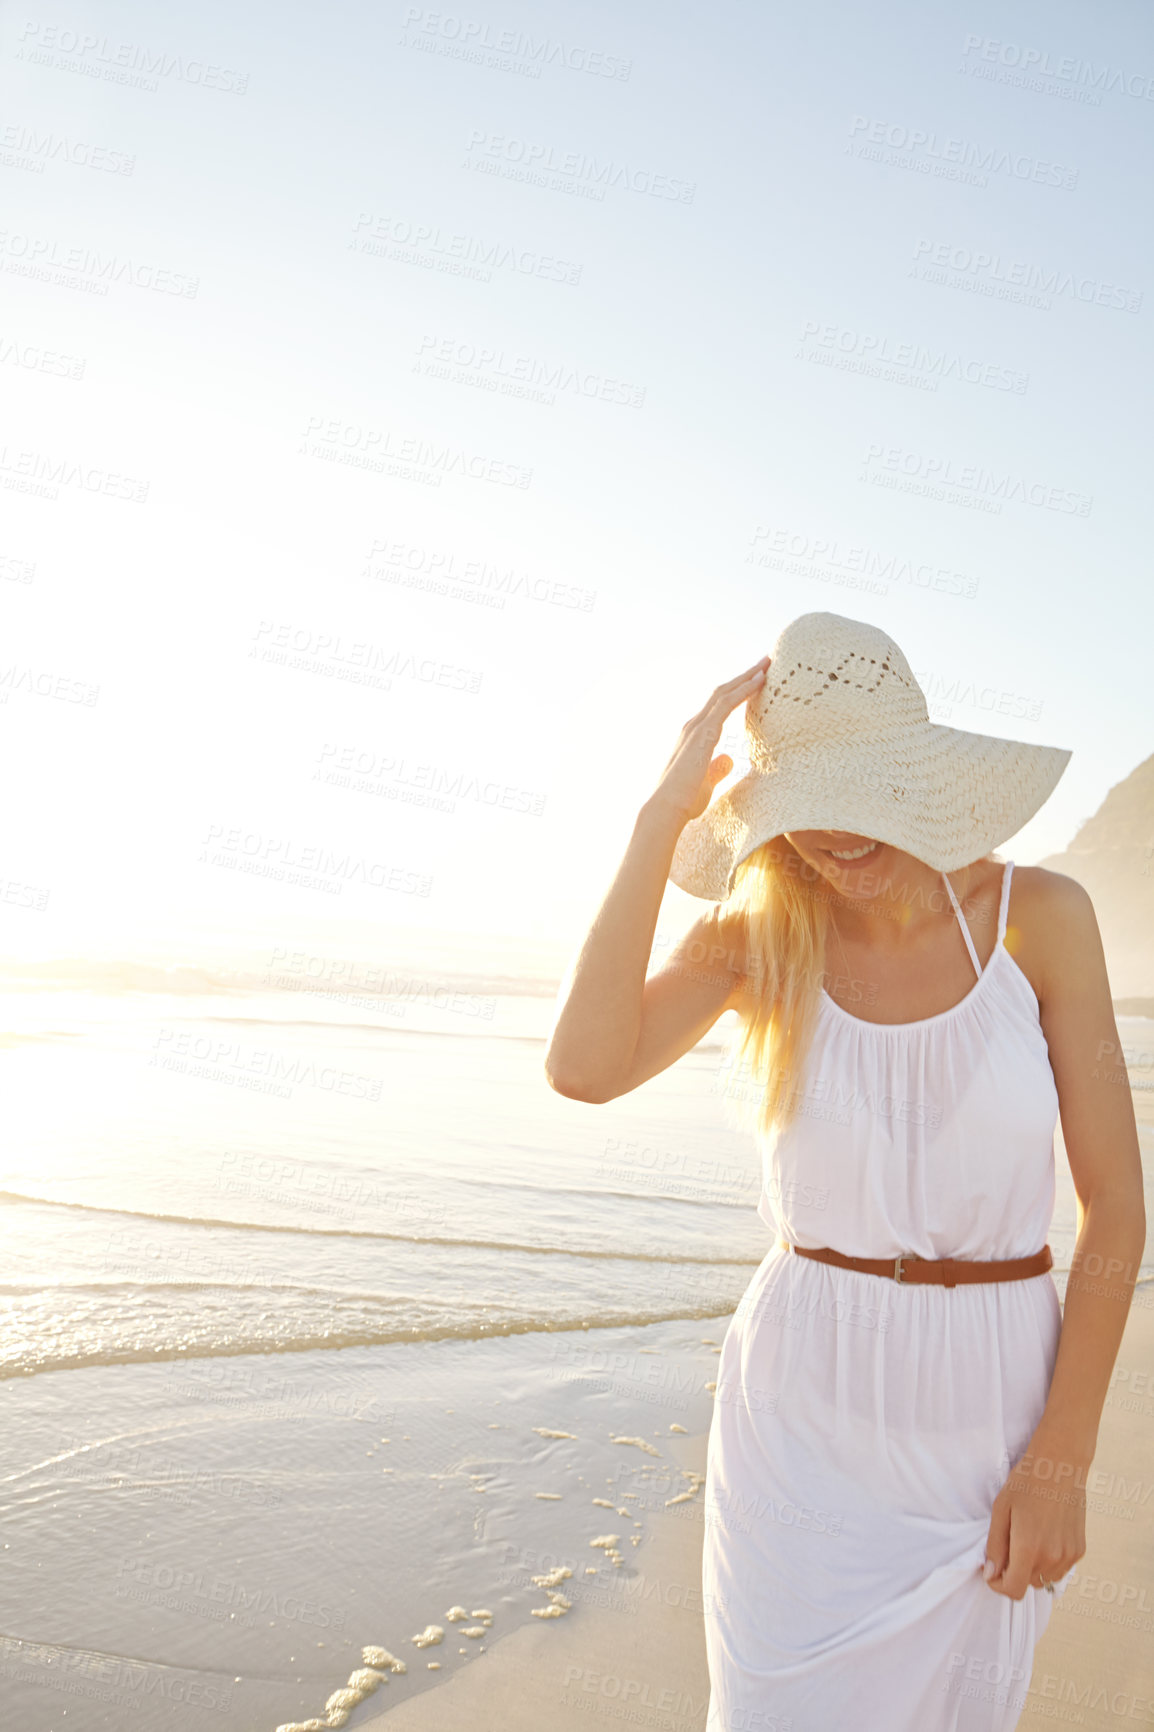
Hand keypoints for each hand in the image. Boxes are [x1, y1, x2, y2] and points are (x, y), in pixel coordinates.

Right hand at [648, 656, 769, 825]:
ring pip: (724, 693)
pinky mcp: (703, 733)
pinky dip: (744, 689)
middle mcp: (693, 726)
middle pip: (721, 692)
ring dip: (747, 676)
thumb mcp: (706, 781)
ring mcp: (697, 727)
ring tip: (766, 664)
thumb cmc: (684, 801)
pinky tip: (759, 680)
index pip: (718, 706)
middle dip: (744, 676)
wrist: (666, 808)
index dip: (737, 691)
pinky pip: (726, 704)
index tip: (756, 679)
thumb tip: (728, 758)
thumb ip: (717, 767)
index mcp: (694, 736)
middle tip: (764, 662)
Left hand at [981, 1434, 1086, 1599]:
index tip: (992, 1571)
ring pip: (1044, 1579)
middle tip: (1008, 1546)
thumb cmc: (1025, 1483)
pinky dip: (1049, 1562)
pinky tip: (1044, 1536)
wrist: (1060, 1466)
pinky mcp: (1079, 1550)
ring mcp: (1069, 1556)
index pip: (1014, 1590)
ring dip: (1032, 1568)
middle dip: (1014, 1572)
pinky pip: (1060, 1569)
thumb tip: (991, 1574)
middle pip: (1028, 1584)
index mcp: (1029, 1548)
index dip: (999, 1586)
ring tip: (1027, 1538)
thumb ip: (995, 1546)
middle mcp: (1052, 1558)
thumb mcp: (1001, 1510)